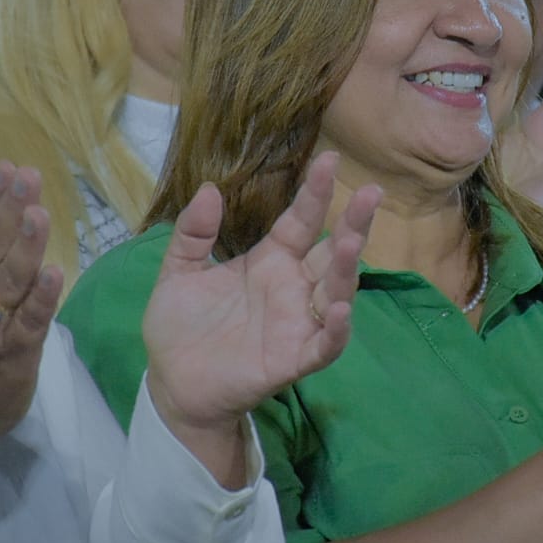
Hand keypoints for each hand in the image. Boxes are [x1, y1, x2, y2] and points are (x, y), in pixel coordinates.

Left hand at [142, 152, 379, 449]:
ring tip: (352, 243)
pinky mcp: (295, 358)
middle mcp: (292, 287)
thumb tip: (210, 188)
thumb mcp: (178, 273)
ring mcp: (298, 323)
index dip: (315, 193)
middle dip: (354, 223)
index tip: (330, 160)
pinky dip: (337, 329)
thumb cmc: (180, 326)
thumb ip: (193, 234)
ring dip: (348, 270)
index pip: (300, 221)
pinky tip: (341, 309)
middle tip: (371, 193)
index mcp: (269, 261)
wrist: (172, 382)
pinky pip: (325, 344)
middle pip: (332, 251)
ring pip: (335, 292)